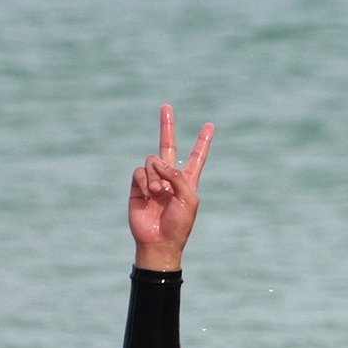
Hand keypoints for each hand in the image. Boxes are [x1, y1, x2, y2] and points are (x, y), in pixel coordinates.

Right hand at [128, 104, 213, 269]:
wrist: (159, 240)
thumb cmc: (179, 223)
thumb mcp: (189, 198)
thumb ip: (177, 176)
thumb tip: (158, 162)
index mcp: (188, 180)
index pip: (197, 156)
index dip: (203, 142)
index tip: (210, 126)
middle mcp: (170, 176)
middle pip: (168, 145)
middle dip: (167, 125)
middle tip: (166, 106)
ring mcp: (152, 180)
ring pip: (152, 160)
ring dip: (156, 174)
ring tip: (159, 193)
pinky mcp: (137, 186)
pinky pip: (139, 171)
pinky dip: (144, 180)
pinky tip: (148, 193)